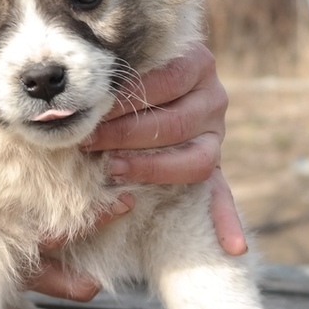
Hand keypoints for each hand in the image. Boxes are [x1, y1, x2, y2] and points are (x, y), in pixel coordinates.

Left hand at [82, 43, 247, 255]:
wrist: (161, 86)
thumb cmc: (130, 72)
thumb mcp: (130, 61)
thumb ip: (116, 68)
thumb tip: (76, 89)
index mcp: (197, 63)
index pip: (165, 81)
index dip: (126, 98)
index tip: (91, 110)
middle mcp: (214, 99)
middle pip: (176, 122)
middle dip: (127, 134)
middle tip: (90, 143)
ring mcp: (218, 136)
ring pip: (196, 159)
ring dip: (153, 169)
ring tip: (115, 173)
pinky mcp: (216, 166)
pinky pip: (224, 196)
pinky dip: (227, 221)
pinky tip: (233, 248)